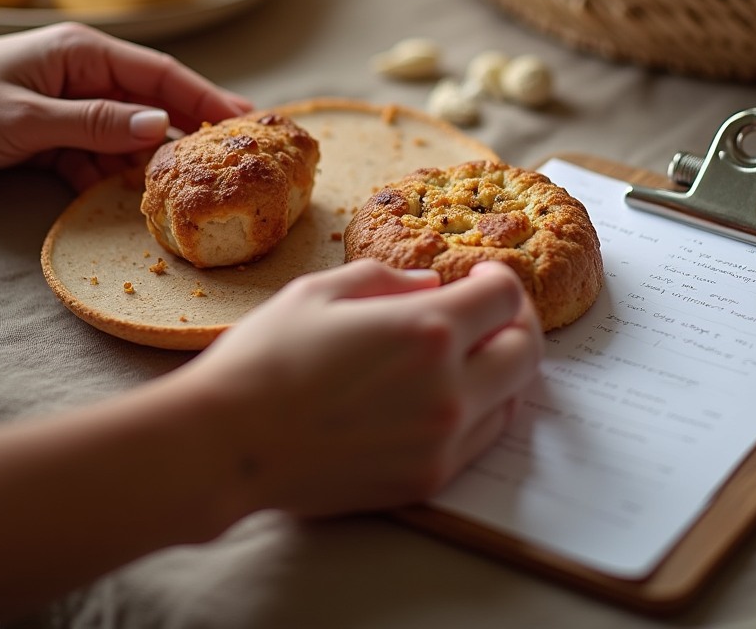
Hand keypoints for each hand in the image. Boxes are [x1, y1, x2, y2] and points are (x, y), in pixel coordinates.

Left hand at [0, 22, 250, 189]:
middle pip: (153, 103)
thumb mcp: (25, 116)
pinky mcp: (51, 138)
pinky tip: (128, 200)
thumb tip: (160, 126)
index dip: (206, 96)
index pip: (160, 74)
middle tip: (235, 158)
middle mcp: (84, 77)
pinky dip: (108, 179)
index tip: (245, 119)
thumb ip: (93, 122)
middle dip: (191, 130)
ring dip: (149, 163)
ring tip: (187, 189)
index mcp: (83, 54)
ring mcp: (69, 108)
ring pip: (127, 137)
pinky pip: (94, 159)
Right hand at [190, 258, 542, 517]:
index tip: (482, 276)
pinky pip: (481, 441)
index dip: (500, 279)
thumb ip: (386, 280)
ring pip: (512, 400)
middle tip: (491, 314)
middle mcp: (448, 388)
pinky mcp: (426, 479)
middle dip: (517, 323)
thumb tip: (431, 285)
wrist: (229, 443)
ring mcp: (442, 441)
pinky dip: (479, 412)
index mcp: (427, 329)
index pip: (505, 298)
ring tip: (470, 354)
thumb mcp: (320, 291)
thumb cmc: (265, 357)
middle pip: (526, 351)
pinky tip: (447, 396)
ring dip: (502, 369)